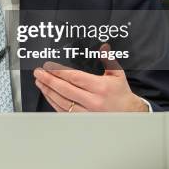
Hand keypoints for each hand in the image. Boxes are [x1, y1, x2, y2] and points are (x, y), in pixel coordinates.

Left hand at [33, 43, 147, 111]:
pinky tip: (48, 95)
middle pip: (65, 90)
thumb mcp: (117, 75)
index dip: (59, 72)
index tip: (48, 67)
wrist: (129, 115)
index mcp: (100, 87)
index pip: (75, 78)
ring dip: (48, 91)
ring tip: (39, 82)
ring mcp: (87, 113)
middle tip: (38, 73)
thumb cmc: (121, 94)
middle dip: (49, 80)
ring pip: (62, 102)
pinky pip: (64, 112)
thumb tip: (103, 47)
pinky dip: (53, 102)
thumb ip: (108, 60)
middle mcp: (93, 101)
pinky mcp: (83, 120)